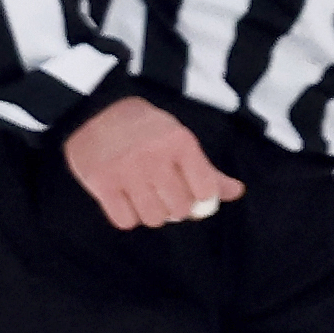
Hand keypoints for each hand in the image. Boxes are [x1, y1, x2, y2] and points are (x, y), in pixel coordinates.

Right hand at [64, 96, 245, 230]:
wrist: (95, 111)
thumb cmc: (146, 131)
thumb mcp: (180, 141)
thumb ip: (208, 171)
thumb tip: (238, 192)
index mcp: (180, 142)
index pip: (206, 191)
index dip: (201, 198)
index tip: (191, 191)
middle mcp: (154, 155)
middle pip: (180, 210)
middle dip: (175, 208)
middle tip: (163, 193)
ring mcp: (127, 170)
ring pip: (154, 218)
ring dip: (151, 213)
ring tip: (144, 196)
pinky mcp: (102, 183)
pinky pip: (126, 221)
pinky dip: (128, 216)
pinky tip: (125, 199)